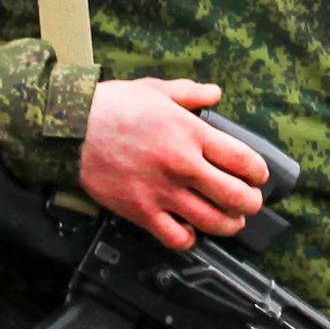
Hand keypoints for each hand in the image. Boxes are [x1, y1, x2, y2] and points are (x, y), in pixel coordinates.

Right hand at [80, 76, 263, 248]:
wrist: (71, 129)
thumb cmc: (112, 106)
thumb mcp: (156, 90)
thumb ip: (190, 94)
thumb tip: (215, 93)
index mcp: (192, 133)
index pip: (243, 160)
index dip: (258, 172)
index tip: (258, 176)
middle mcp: (183, 165)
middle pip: (235, 196)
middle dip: (250, 203)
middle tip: (250, 203)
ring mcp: (163, 192)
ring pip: (212, 221)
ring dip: (228, 225)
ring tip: (230, 221)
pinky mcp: (141, 212)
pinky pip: (176, 237)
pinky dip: (189, 238)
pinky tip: (190, 230)